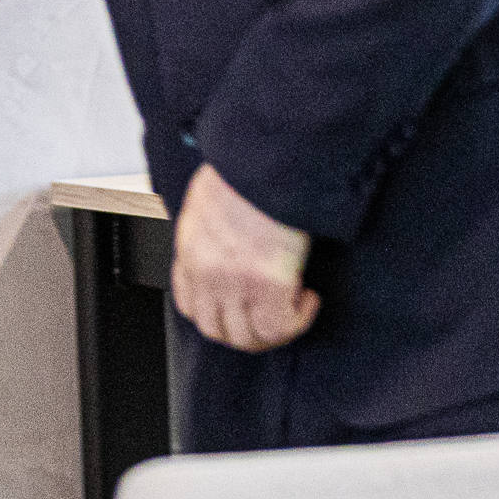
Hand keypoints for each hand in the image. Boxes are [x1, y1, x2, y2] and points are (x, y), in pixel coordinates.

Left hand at [171, 163, 318, 351]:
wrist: (265, 161)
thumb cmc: (242, 171)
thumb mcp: (207, 197)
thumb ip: (209, 223)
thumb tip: (221, 230)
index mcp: (190, 250)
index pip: (189, 304)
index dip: (216, 313)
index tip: (237, 306)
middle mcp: (207, 272)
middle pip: (217, 330)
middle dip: (244, 334)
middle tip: (269, 320)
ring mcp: (234, 284)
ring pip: (248, 337)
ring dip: (273, 332)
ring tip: (292, 311)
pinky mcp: (267, 286)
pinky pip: (280, 327)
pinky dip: (299, 320)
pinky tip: (309, 299)